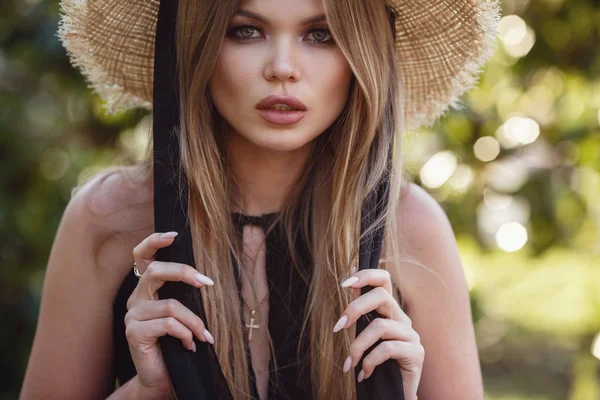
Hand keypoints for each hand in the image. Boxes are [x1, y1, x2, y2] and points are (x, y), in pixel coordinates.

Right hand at [124, 231, 214, 398]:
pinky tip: (191, 345)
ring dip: (194, 320)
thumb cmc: (176, 344)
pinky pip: (167, 324)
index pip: (141, 257)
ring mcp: (132, 315)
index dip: (154, 241)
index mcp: (146, 289)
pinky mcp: (134, 332)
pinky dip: (186, 333)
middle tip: (208, 283)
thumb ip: (185, 294)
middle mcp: (135, 298)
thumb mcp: (183, 314)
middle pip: (155, 271)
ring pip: (170, 305)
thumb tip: (206, 277)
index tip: (174, 235)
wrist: (162, 379)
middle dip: (184, 272)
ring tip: (204, 335)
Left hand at [333, 269, 423, 399]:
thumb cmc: (376, 363)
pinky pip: (387, 348)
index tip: (344, 284)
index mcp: (389, 310)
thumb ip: (360, 315)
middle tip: (337, 328)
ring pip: (379, 326)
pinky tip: (363, 374)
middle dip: (354, 309)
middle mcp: (402, 318)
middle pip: (381, 296)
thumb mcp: (364, 336)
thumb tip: (349, 286)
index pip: (384, 279)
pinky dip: (369, 361)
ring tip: (349, 363)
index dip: (366, 275)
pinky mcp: (415, 353)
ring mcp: (411, 334)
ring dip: (357, 345)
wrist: (394, 393)